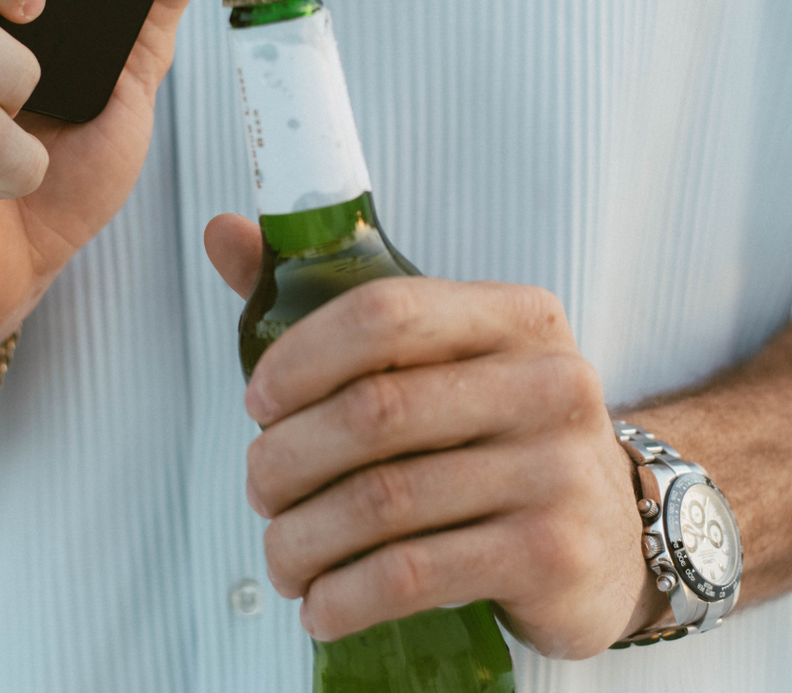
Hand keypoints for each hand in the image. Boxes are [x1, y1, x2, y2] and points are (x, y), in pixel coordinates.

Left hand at [205, 213, 666, 658]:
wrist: (611, 529)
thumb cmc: (493, 429)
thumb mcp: (434, 355)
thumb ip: (327, 296)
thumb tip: (223, 230)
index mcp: (514, 316)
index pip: (384, 312)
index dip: (301, 356)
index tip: (257, 401)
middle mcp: (549, 382)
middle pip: (375, 412)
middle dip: (288, 458)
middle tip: (260, 488)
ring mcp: (559, 470)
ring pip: (384, 501)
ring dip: (303, 537)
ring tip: (280, 553)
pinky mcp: (554, 554)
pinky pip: (416, 575)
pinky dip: (346, 595)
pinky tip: (321, 604)